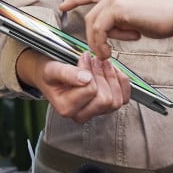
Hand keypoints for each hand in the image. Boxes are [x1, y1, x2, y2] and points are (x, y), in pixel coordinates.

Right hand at [17, 50, 133, 123]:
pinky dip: (122, 82)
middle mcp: (81, 115)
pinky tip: (112, 70)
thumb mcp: (53, 70)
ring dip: (112, 77)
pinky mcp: (106, 107)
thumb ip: (67, 74)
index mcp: (67, 109)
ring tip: (101, 63)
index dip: (89, 71)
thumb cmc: (50, 73)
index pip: (90, 91)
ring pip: (116, 101)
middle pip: (105, 100)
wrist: (49, 76)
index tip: (83, 58)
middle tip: (94, 59)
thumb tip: (86, 79)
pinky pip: (123, 98)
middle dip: (102, 75)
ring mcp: (95, 112)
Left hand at [58, 0, 172, 61]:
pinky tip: (110, 51)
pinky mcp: (119, 8)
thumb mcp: (136, 20)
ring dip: (97, 43)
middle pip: (90, 16)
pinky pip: (100, 29)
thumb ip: (121, 22)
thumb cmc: (163, 21)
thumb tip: (109, 34)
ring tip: (107, 55)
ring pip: (93, 24)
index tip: (62, 7)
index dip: (75, 0)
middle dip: (91, 37)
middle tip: (101, 53)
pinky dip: (102, 43)